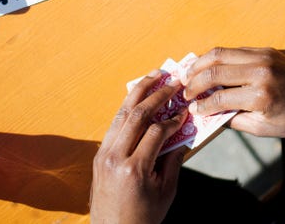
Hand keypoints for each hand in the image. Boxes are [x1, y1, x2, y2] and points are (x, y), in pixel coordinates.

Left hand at [91, 72, 187, 223]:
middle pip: (136, 115)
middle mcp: (115, 158)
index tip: (186, 111)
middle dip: (157, 95)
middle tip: (173, 81)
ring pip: (121, 114)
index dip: (173, 119)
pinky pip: (114, 125)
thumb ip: (174, 160)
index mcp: (134, 169)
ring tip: (153, 76)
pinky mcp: (98, 156)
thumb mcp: (166, 192)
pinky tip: (139, 98)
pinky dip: (128, 109)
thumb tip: (182, 133)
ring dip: (138, 93)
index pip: (156, 132)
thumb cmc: (143, 217)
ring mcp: (103, 155)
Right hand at [182, 47, 284, 138]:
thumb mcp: (263, 129)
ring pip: (222, 53)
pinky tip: (209, 65)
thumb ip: (234, 119)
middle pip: (215, 70)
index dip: (201, 104)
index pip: (220, 97)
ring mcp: (265, 57)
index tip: (191, 108)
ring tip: (188, 73)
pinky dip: (219, 57)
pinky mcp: (268, 50)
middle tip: (184, 90)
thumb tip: (208, 113)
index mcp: (261, 96)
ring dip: (201, 63)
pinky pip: (236, 50)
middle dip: (194, 81)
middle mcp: (261, 72)